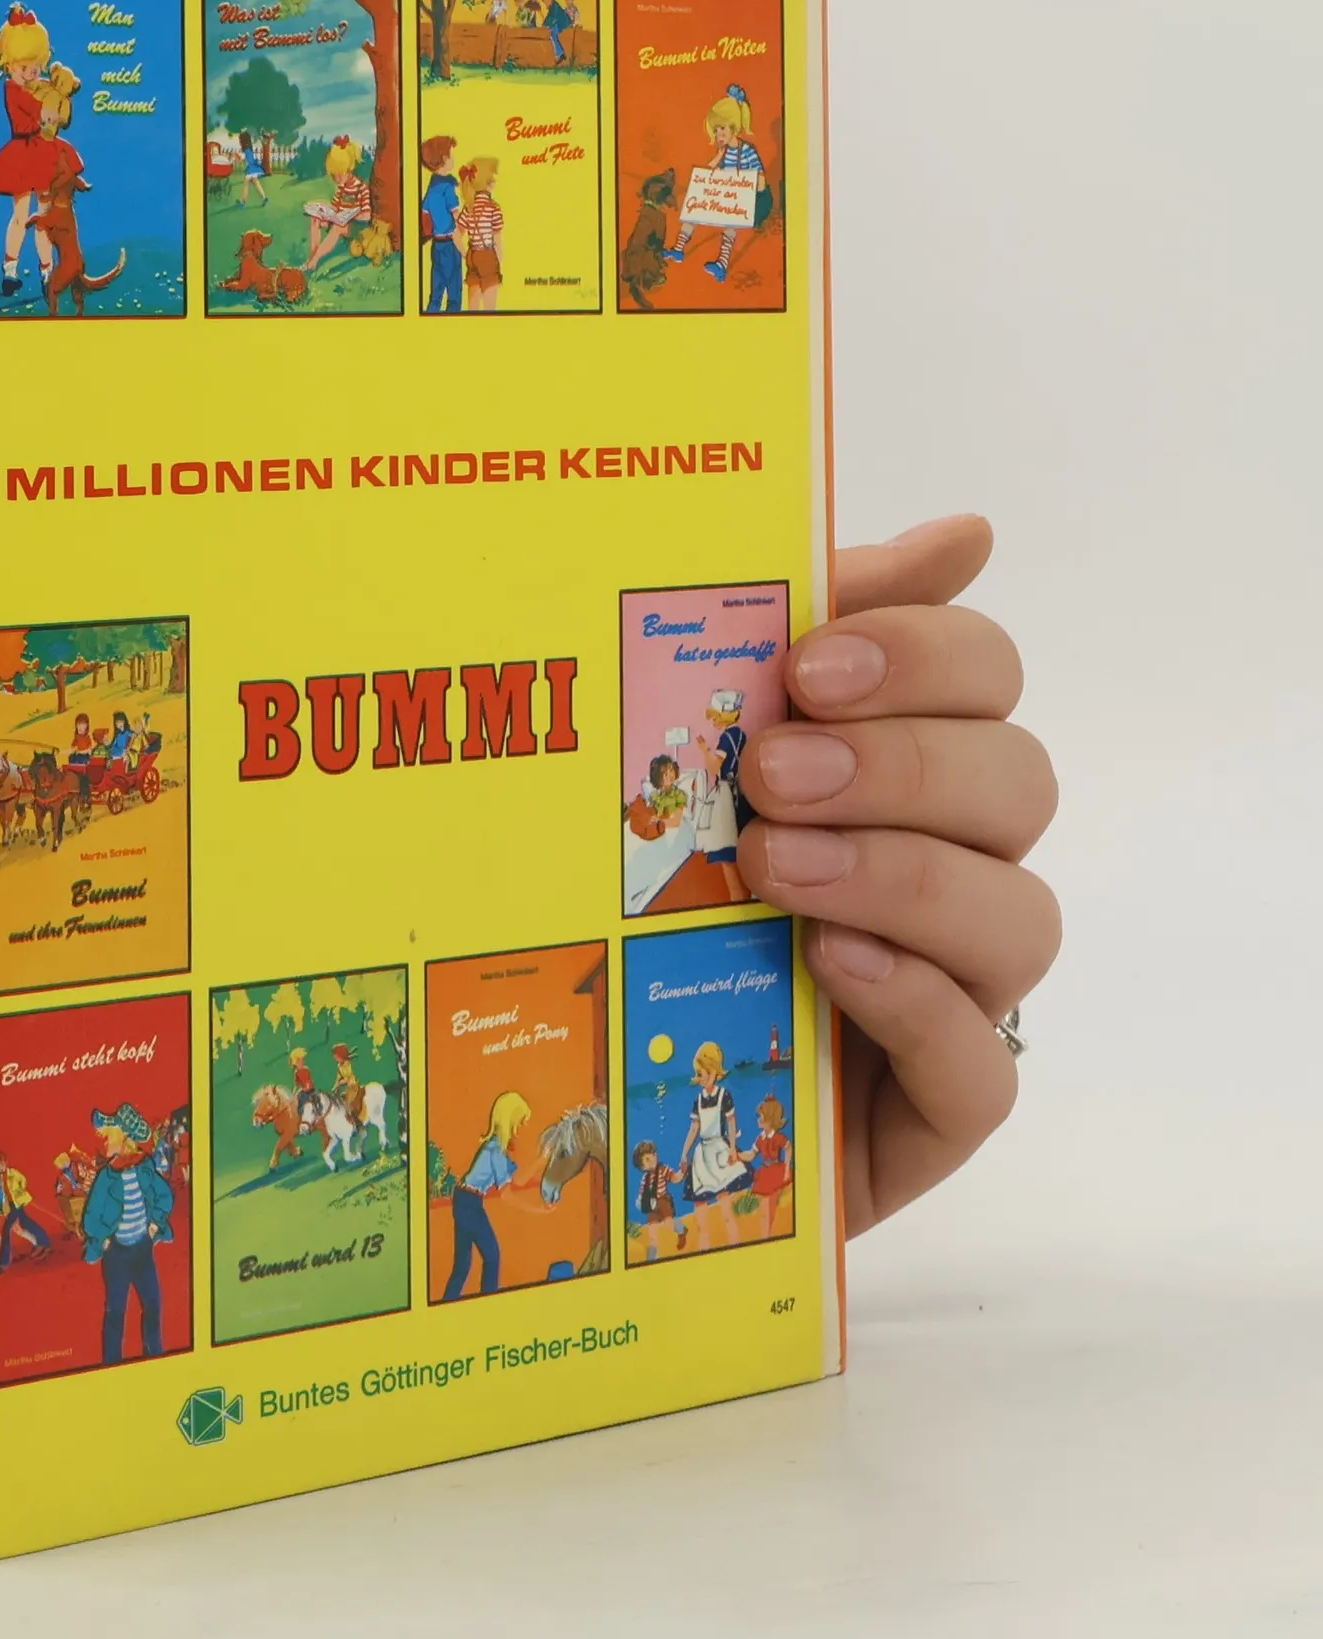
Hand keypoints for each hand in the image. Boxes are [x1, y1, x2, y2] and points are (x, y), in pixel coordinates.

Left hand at [736, 517, 1058, 1236]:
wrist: (620, 1078)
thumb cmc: (670, 896)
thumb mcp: (706, 756)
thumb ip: (804, 635)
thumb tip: (965, 533)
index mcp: (910, 765)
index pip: (984, 674)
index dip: (922, 653)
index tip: (810, 665)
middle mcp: (955, 867)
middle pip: (1016, 781)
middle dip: (901, 762)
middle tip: (773, 772)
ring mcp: (959, 991)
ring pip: (1018, 914)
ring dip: (900, 874)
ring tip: (777, 870)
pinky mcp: (937, 1106)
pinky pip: (981, 1063)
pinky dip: (914, 1001)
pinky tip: (831, 964)